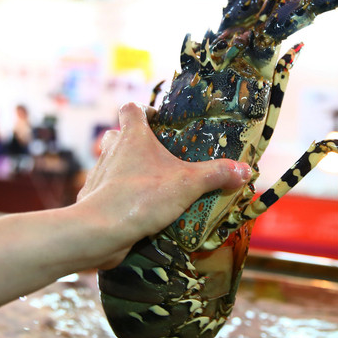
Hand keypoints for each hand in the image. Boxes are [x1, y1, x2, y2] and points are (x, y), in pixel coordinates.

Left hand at [73, 102, 251, 267]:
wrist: (100, 230)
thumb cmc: (141, 197)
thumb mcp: (188, 184)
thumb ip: (216, 175)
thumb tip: (245, 170)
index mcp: (132, 137)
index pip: (131, 108)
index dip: (143, 109)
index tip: (157, 118)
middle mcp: (111, 151)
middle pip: (117, 134)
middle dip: (133, 141)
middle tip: (156, 155)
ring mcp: (98, 174)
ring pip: (110, 162)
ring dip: (125, 169)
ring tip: (148, 183)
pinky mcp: (92, 199)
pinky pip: (106, 190)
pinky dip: (118, 195)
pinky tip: (134, 209)